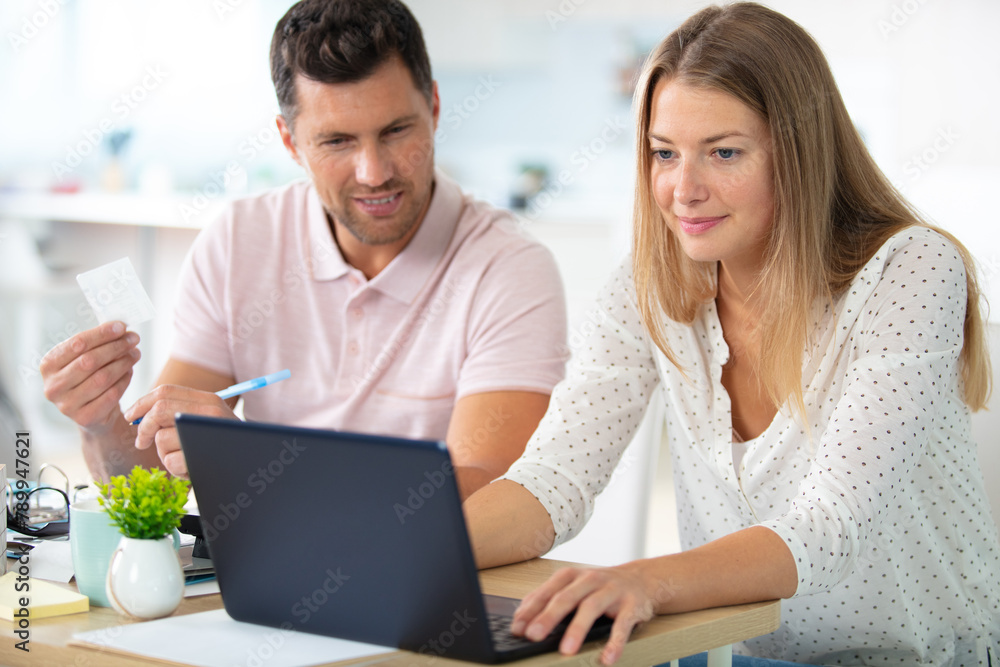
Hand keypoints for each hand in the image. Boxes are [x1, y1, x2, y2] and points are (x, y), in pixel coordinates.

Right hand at [40, 321, 140, 433]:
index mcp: (48, 365)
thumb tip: (121, 326)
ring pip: (102, 378)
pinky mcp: (84, 418)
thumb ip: (96, 343)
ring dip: (123, 362)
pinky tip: (130, 371)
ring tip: (135, 353)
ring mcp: (66, 405)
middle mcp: (53, 386)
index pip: (77, 344)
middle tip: (134, 339)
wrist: (90, 413)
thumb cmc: (88, 377)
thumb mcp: (84, 358)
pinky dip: (124, 380)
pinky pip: (111, 394)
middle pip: (90, 360)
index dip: (101, 334)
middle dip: (116, 347)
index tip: (122, 326)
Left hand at [123, 385, 236, 477]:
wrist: (252, 465)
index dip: (142, 403)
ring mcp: (207, 433)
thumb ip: (179, 412)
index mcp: (209, 400)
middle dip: (143, 428)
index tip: (131, 417)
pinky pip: (170, 461)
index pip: (165, 392)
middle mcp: (209, 412)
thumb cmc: (221, 446)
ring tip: (182, 457)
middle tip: (140, 441)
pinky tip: (190, 468)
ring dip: (163, 453)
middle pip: (159, 410)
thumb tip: (137, 415)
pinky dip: (174, 469)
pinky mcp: (201, 455)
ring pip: (161, 438)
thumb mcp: (206, 422)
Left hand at [510, 564, 664, 665]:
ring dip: (577, 630)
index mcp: (572, 576)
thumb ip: (549, 599)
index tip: (517, 628)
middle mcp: (590, 580)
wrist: (641, 579)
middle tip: (533, 635)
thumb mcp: (574, 586)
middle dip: (548, 617)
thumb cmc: (601, 586)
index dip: (530, 610)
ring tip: (566, 650)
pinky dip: (614, 643)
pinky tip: (607, 658)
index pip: (547, 592)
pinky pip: (622, 625)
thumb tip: (521, 617)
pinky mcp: (632, 605)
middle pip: (566, 598)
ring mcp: (611, 591)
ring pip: (591, 608)